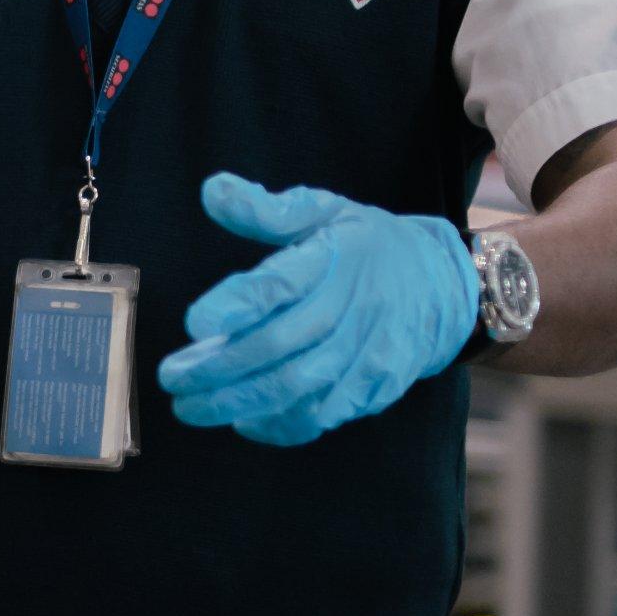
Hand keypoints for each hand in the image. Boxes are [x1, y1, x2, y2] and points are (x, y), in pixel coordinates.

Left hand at [158, 173, 479, 446]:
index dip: (237, 304)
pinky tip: (245, 422)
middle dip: (218, 368)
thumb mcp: (325, 211)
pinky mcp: (376, 387)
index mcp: (333, 258)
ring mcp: (367, 352)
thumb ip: (267, 210)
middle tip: (172, 378)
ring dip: (238, 403)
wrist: (444, 285)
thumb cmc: (368, 246)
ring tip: (191, 407)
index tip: (195, 323)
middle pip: (279, 346)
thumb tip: (212, 190)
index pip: (281, 283)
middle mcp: (351, 308)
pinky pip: (323, 415)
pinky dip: (280, 425)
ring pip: (296, 389)